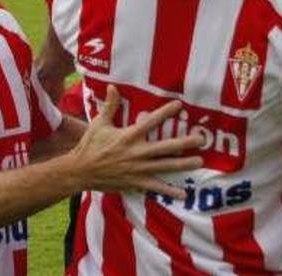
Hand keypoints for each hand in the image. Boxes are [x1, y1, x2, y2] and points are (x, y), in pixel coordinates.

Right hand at [68, 85, 202, 197]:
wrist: (80, 171)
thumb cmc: (90, 145)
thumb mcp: (99, 123)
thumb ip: (110, 105)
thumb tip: (113, 86)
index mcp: (128, 136)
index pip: (151, 122)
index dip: (165, 112)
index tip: (179, 105)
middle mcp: (136, 153)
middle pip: (165, 147)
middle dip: (184, 143)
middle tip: (201, 139)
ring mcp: (137, 169)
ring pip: (165, 167)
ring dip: (183, 165)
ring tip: (199, 162)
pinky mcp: (135, 183)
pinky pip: (155, 187)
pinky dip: (169, 191)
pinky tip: (183, 194)